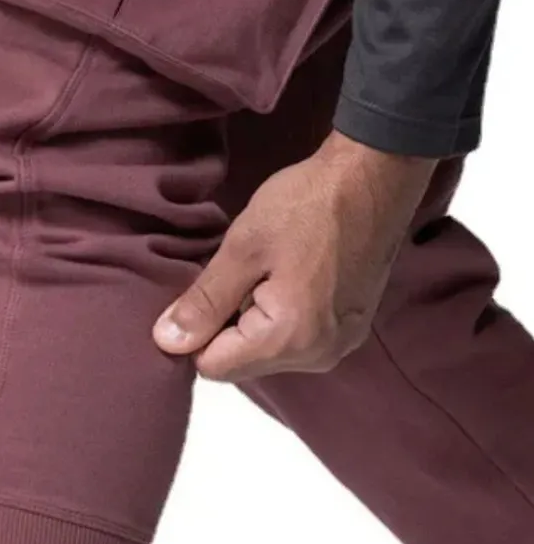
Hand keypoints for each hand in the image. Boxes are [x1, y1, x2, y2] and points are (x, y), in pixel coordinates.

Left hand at [153, 131, 436, 380]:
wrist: (376, 176)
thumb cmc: (308, 204)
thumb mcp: (243, 248)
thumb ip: (203, 302)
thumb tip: (167, 343)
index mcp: (287, 339)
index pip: (212, 367)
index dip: (196, 333)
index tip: (206, 290)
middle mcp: (317, 356)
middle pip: (241, 364)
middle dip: (226, 328)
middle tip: (240, 274)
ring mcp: (339, 346)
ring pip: (266, 354)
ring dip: (253, 322)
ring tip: (267, 272)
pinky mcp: (351, 331)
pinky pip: (295, 341)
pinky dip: (281, 318)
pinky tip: (290, 277)